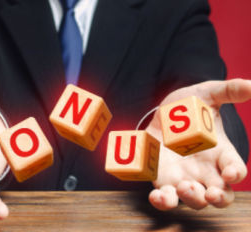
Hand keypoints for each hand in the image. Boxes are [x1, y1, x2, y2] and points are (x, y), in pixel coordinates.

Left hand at [147, 79, 249, 209]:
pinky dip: (163, 201)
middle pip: (220, 195)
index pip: (235, 169)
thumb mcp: (206, 94)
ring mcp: (185, 177)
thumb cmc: (188, 106)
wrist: (161, 113)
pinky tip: (158, 197)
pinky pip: (166, 197)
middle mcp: (206, 170)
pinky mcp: (163, 179)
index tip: (230, 173)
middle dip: (218, 198)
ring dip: (192, 199)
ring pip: (194, 200)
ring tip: (184, 187)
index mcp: (220, 152)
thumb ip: (228, 91)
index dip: (235, 173)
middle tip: (209, 193)